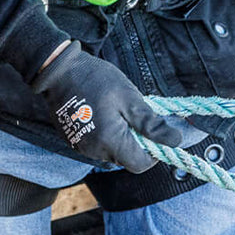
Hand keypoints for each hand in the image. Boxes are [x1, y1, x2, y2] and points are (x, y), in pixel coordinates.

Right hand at [30, 42, 182, 171]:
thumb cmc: (96, 80)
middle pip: (127, 158)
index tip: (156, 132)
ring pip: (113, 152)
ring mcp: (82, 148)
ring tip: (116, 111)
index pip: (141, 164)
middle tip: (134, 113)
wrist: (58, 71)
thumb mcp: (129, 97)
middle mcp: (95, 152)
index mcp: (111, 142)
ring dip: (121, 137)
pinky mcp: (75, 141)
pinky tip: (103, 113)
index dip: (154, 152)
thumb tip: (176, 141)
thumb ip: (151, 124)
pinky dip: (107, 134)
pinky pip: (99, 145)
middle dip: (137, 141)